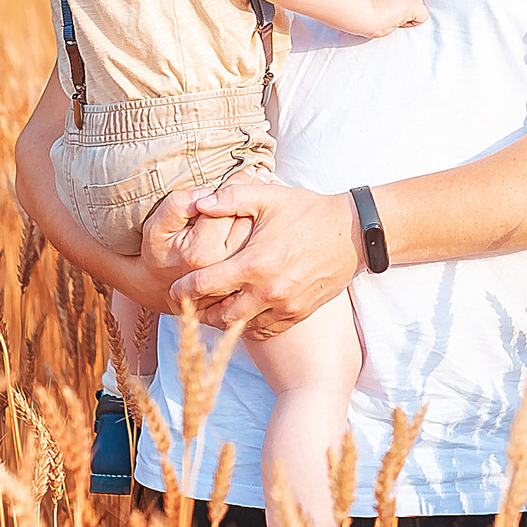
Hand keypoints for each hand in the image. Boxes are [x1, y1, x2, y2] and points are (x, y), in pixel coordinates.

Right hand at [143, 170, 264, 297]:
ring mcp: (235, 274)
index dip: (237, 183)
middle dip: (256, 194)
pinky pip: (258, 248)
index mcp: (200, 251)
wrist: (160, 286)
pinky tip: (263, 212)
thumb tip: (206, 193)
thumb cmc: (160, 251)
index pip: (227, 207)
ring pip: (258, 235)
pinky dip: (264, 229)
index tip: (248, 169)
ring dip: (263, 210)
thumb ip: (177, 206)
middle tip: (262, 175)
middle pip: (248, 221)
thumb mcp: (157, 226)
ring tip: (267, 188)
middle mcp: (222, 264)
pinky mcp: (243, 278)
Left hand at [165, 182, 363, 336]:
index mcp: (254, 264)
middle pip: (219, 315)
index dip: (183, 290)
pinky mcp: (299, 313)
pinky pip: (265, 330)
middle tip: (188, 305)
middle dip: (200, 312)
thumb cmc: (309, 212)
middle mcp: (268, 291)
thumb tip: (197, 202)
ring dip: (224, 321)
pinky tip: (243, 314)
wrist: (354, 233)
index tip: (172, 290)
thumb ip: (230, 198)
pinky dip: (249, 326)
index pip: (205, 286)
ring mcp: (285, 306)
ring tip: (212, 310)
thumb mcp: (269, 196)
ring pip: (241, 327)